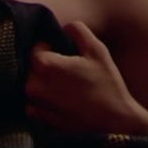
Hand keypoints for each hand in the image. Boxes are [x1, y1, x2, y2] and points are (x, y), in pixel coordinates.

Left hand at [24, 21, 147, 136]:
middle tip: (67, 69)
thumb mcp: (97, 50)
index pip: (36, 48)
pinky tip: (62, 100)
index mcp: (45, 66)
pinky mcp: (41, 120)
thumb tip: (65, 26)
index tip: (62, 51)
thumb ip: (78, 31)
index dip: (49, 46)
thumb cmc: (106, 85)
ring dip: (44, 83)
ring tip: (66, 85)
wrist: (114, 122)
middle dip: (46, 66)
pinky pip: (34, 104)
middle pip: (32, 67)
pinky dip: (44, 100)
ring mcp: (37, 105)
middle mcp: (34, 86)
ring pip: (32, 86)